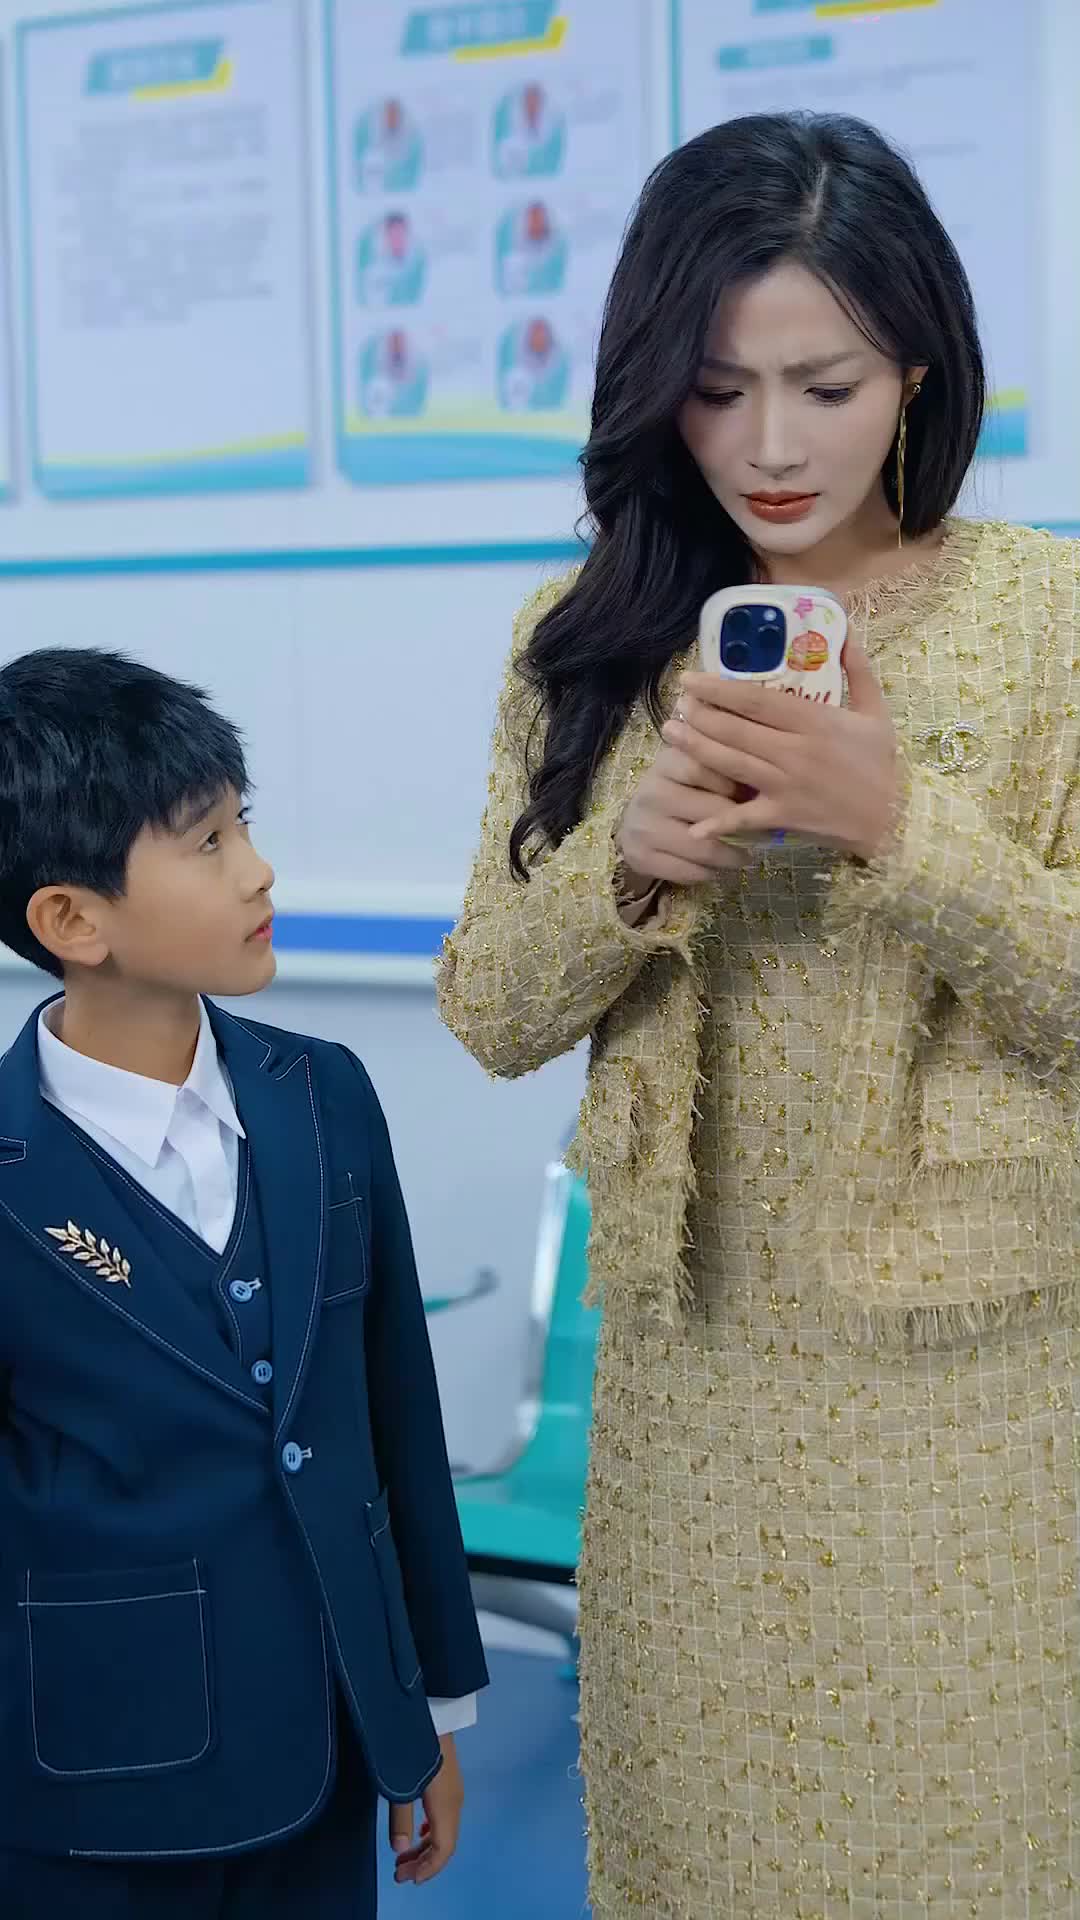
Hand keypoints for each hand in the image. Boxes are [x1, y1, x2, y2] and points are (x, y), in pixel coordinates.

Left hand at [391, 1734, 463, 1885]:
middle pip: (445, 1843)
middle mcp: (455, 1801)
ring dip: (426, 1849)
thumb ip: (401, 1818)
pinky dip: (430, 1833)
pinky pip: (444, 1818)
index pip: (444, 1849)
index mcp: (446, 1805)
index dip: (428, 1869)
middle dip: (424, 1862)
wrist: (432, 1710)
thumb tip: (400, 1851)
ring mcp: (454, 1791)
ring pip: (445, 1831)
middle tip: (398, 1873)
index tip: (406, 1878)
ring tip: (404, 1858)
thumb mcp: (400, 1782)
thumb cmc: (412, 1746)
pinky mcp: (449, 1782)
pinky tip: (418, 1832)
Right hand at [616, 728, 754, 888]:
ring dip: (732, 856)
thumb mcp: (698, 772)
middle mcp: (651, 792)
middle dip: (743, 825)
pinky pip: (689, 871)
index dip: (734, 783)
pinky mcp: (641, 857)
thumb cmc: (679, 793)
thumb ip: (726, 770)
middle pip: (711, 811)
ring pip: (703, 847)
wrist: (637, 824)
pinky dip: (710, 873)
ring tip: (746, 856)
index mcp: (667, 763)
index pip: (706, 768)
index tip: (755, 795)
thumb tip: (769, 784)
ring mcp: (643, 827)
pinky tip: (717, 868)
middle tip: (766, 834)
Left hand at [665, 636, 897, 860]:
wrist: (894, 818)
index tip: (692, 679)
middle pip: (735, 729)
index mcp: (814, 721)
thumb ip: (859, 670)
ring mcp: (785, 785)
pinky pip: (745, 818)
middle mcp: (794, 751)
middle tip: (676, 703)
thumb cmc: (881, 765)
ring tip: (670, 733)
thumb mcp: (876, 712)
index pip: (756, 699)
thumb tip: (846, 631)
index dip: (719, 688)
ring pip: (731, 763)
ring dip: (696, 748)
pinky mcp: (783, 815)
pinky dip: (719, 822)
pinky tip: (693, 824)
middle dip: (700, 714)